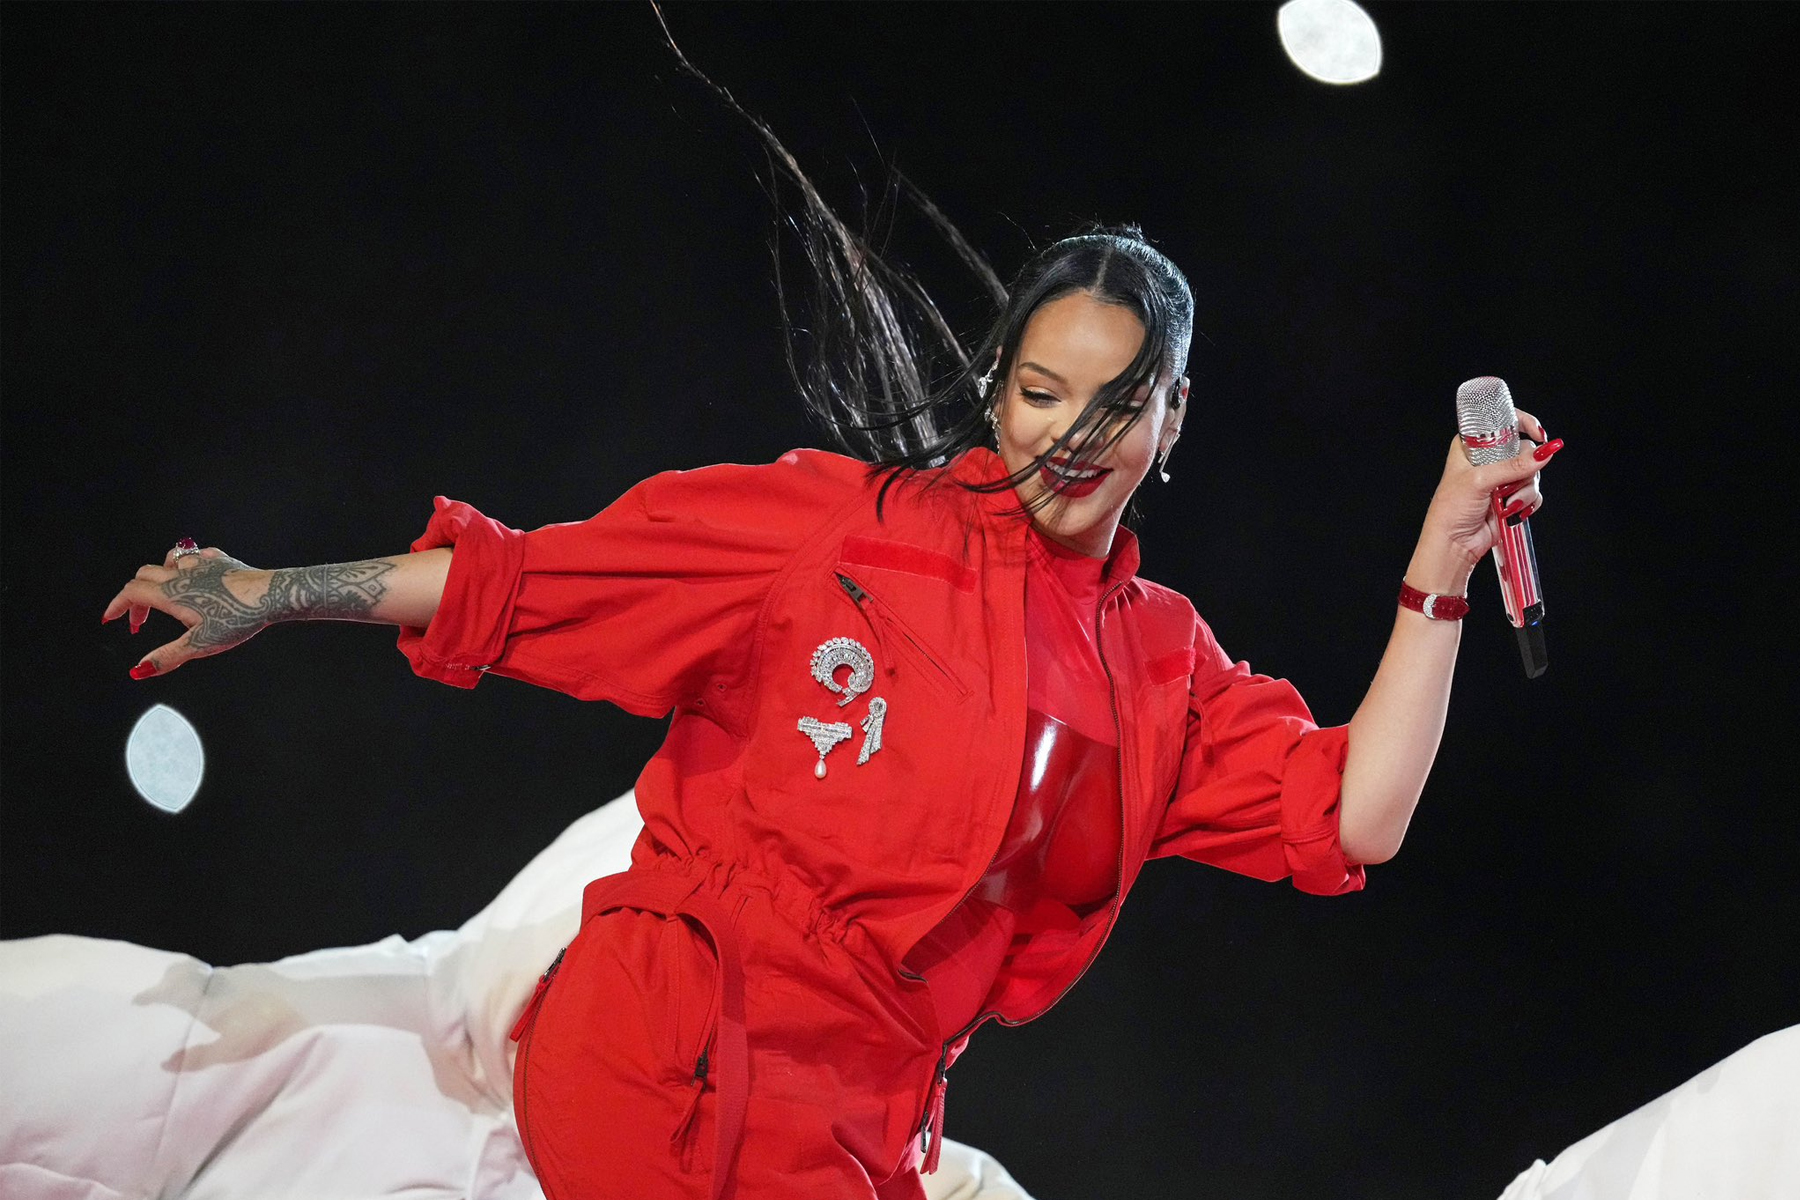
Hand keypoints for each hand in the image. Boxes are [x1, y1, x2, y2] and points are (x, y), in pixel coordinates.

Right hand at [102, 545, 272, 677]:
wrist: (272, 595)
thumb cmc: (238, 619)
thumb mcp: (200, 645)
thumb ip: (167, 657)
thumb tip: (138, 670)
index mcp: (171, 594)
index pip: (132, 593)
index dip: (117, 606)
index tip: (110, 618)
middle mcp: (181, 573)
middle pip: (144, 575)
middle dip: (135, 597)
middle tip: (141, 620)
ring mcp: (201, 562)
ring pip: (167, 560)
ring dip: (158, 577)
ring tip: (164, 596)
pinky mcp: (220, 559)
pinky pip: (194, 555)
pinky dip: (184, 565)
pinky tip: (194, 576)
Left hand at [1412, 411, 1562, 588]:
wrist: (1453, 543)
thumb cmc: (1451, 509)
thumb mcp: (1480, 481)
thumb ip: (1513, 465)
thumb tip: (1544, 452)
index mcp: (1472, 445)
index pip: (1503, 423)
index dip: (1523, 424)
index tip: (1538, 433)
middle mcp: (1488, 459)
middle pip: (1525, 450)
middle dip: (1523, 470)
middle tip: (1509, 484)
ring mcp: (1500, 479)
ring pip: (1532, 473)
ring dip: (1524, 491)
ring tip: (1506, 504)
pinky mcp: (1510, 497)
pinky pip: (1533, 492)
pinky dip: (1527, 502)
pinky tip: (1511, 511)